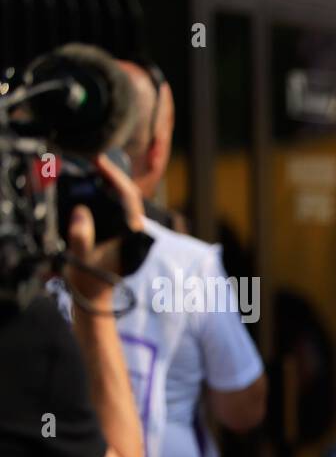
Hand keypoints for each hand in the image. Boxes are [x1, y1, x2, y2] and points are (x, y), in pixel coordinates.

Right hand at [65, 154, 145, 306]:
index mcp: (130, 233)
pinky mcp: (122, 232)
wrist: (95, 295)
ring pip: (125, 200)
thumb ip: (81, 238)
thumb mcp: (81, 258)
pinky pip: (118, 207)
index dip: (116, 176)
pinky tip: (96, 186)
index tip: (100, 162)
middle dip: (113, 175)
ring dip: (111, 183)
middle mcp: (134, 230)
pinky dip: (108, 194)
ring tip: (94, 169)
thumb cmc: (90, 279)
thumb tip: (81, 214)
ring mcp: (129, 231)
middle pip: (129, 194)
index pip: (130, 196)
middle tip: (95, 161)